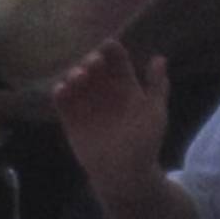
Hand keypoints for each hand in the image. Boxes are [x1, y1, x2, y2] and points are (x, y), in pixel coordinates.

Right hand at [50, 39, 168, 188]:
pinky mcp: (70, 116)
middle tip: (93, 63)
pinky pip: (60, 98)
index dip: (111, 50)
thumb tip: (160, 58)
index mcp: (125, 86)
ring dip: (74, 73)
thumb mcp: (155, 113)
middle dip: (91, 59)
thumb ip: (157, 86)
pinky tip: (63, 90)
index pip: (116, 59)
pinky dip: (59, 90)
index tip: (107, 46)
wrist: (125, 173)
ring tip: (79, 77)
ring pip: (74, 77)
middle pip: (92, 65)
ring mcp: (86, 102)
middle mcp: (103, 90)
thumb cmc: (145, 142)